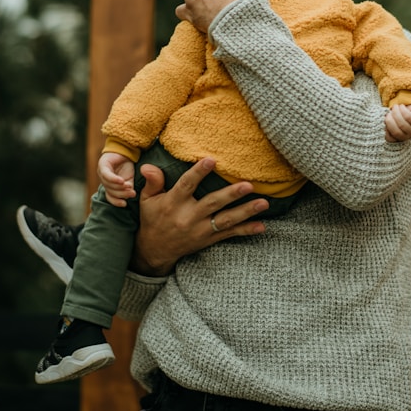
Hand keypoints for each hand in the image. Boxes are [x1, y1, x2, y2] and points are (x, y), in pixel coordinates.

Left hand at [98, 152, 135, 206]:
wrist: (126, 149)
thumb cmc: (127, 165)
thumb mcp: (129, 179)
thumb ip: (129, 188)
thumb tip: (130, 196)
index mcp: (109, 185)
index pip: (110, 196)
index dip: (116, 202)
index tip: (124, 204)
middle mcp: (103, 180)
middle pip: (110, 191)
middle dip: (121, 194)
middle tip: (132, 193)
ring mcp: (101, 172)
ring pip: (108, 184)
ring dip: (119, 187)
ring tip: (129, 186)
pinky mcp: (102, 165)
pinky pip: (107, 175)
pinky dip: (114, 179)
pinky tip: (121, 181)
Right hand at [130, 158, 268, 275]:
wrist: (155, 250)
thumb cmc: (152, 219)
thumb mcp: (147, 200)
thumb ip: (152, 182)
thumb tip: (148, 166)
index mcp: (173, 203)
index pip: (187, 185)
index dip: (198, 173)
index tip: (211, 160)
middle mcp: (189, 217)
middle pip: (212, 204)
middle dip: (231, 195)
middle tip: (248, 185)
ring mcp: (201, 230)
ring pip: (226, 220)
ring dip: (246, 212)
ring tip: (263, 203)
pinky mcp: (209, 239)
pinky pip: (229, 234)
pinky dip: (246, 230)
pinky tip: (262, 226)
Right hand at [385, 103, 410, 141]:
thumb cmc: (400, 116)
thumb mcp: (393, 120)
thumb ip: (387, 121)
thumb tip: (383, 119)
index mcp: (399, 138)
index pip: (389, 138)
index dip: (385, 129)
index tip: (385, 121)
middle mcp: (407, 136)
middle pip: (396, 131)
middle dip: (389, 120)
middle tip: (388, 113)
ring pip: (402, 123)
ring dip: (396, 113)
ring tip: (395, 107)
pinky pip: (408, 116)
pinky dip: (402, 109)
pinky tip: (401, 106)